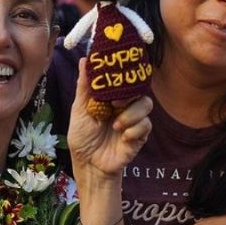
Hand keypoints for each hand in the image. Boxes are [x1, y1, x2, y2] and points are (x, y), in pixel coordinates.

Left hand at [67, 58, 151, 180]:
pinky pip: (146, 124)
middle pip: (139, 88)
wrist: (89, 164)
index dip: (123, 75)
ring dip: (131, 114)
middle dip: (129, 94)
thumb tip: (84, 60)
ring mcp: (134, 120)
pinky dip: (134, 130)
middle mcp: (124, 106)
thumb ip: (84, 86)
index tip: (115, 76)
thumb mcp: (79, 110)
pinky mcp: (140, 135)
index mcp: (110, 97)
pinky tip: (123, 137)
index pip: (123, 79)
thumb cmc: (82, 138)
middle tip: (115, 104)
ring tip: (116, 126)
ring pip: (146, 104)